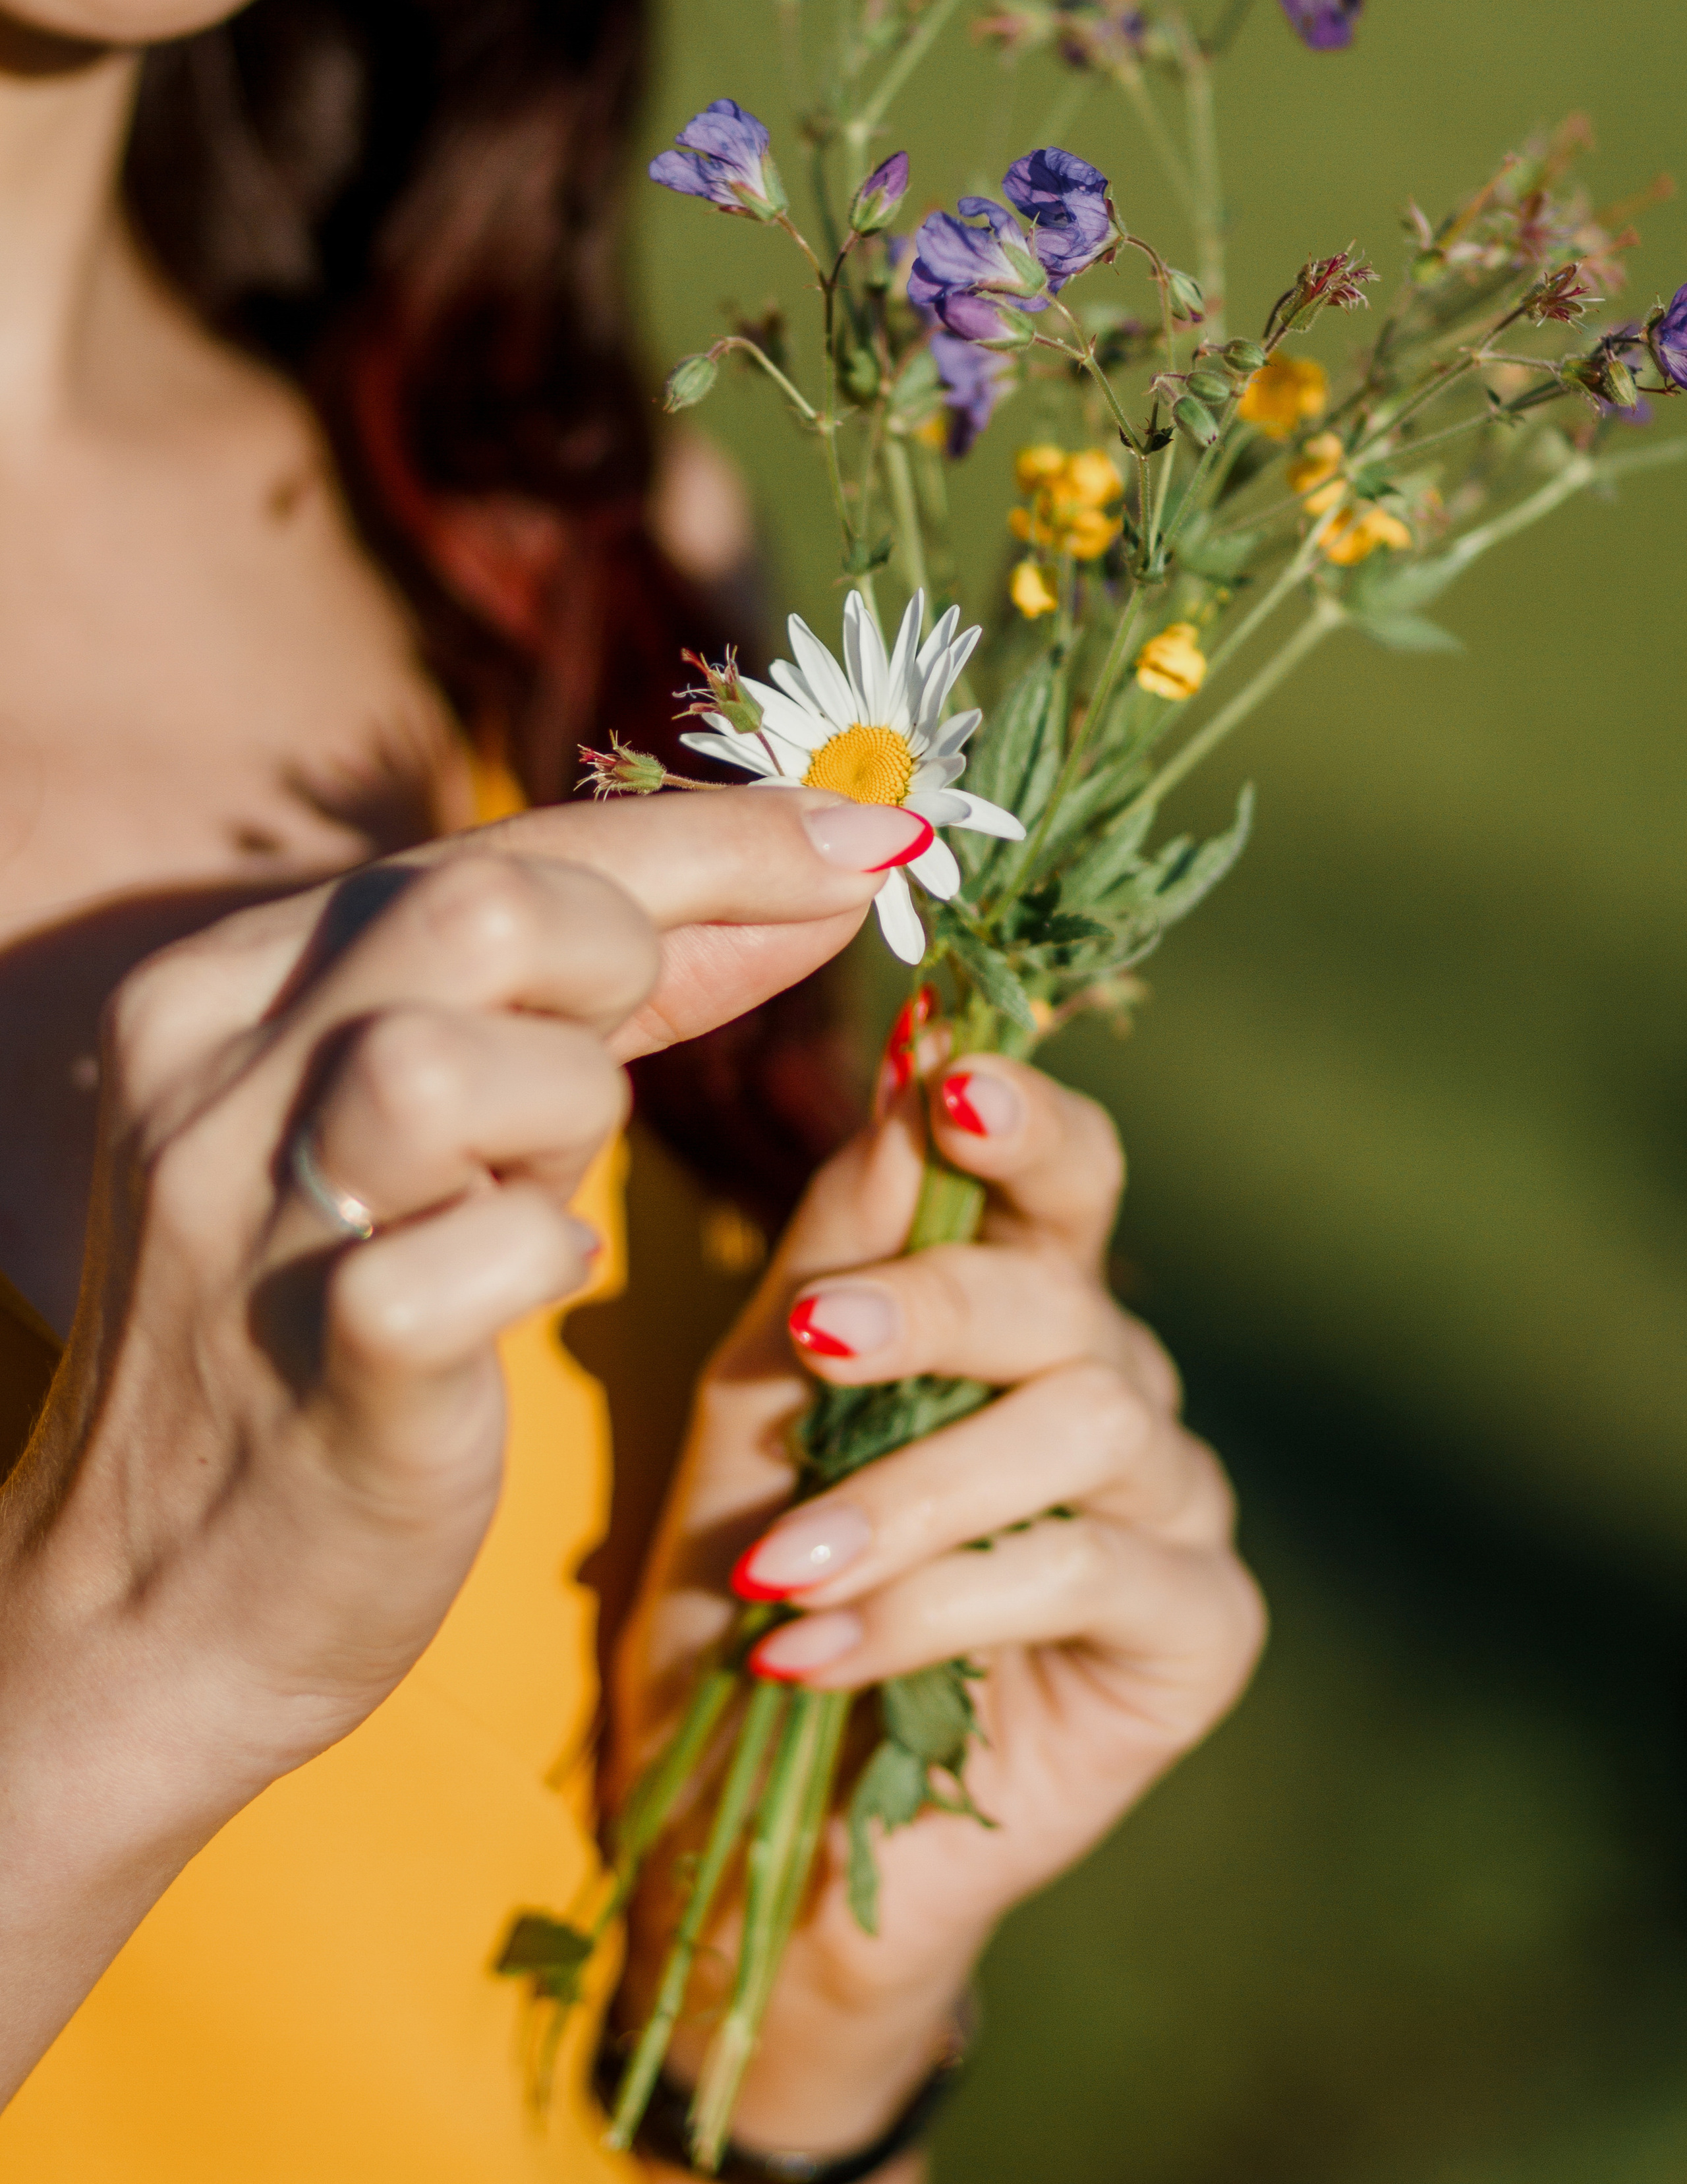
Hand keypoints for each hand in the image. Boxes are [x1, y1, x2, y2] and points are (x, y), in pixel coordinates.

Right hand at [0, 786, 922, 2101]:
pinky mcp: (328, 1360)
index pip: (494, 845)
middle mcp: (212, 1071)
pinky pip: (489, 1246)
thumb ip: (594, 995)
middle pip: (485, 907)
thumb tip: (808, 873)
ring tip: (536, 1192)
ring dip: (570, 1114)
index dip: (714, 839)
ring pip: (466, 1052)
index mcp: (229, 987)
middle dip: (627, 965)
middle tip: (628, 1067)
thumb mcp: (433, 1129)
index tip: (875, 838)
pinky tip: (525, 1286)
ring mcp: (253, 1216)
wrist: (158, 1606)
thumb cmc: (329, 1337)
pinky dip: (543, 1256)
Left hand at [614, 1049, 1264, 2158]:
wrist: (749, 1816)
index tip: (958, 1086)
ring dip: (911, 1493)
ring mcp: (1175, 1505)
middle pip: (1067, 1293)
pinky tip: (820, 1653)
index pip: (1067, 1178)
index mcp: (1026, 1307)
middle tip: (812, 1344)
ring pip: (1083, 1424)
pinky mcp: (1200, 1630)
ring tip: (781, 1570)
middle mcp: (1119, 1386)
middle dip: (932, 1307)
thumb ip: (842, 1239)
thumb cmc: (752, 1577)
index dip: (1028, 1124)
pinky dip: (937, 1603)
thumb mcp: (765, 1392)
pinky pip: (1087, 1570)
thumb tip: (912, 1058)